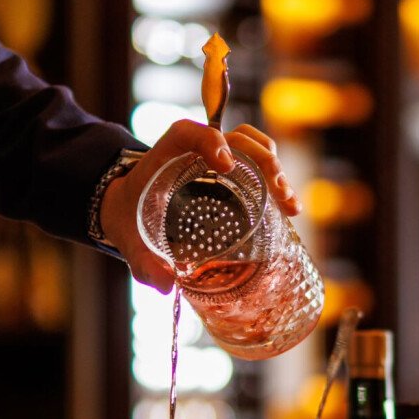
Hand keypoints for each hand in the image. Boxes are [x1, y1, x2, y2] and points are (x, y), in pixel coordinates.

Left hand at [100, 120, 301, 292]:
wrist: (129, 211)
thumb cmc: (129, 219)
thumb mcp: (130, 240)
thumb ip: (143, 261)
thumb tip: (165, 285)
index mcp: (164, 156)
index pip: (187, 132)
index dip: (209, 140)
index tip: (225, 163)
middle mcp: (195, 151)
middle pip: (234, 136)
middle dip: (261, 159)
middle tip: (276, 192)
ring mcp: (216, 159)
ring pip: (252, 145)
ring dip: (276, 167)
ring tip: (288, 203)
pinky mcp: (230, 173)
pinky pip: (258, 163)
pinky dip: (277, 179)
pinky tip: (288, 208)